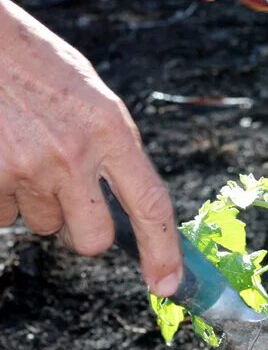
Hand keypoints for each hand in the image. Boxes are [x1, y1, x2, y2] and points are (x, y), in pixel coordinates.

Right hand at [0, 0, 181, 295]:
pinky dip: (2, 195)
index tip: (168, 285)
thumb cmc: (37, 64)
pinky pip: (2, 214)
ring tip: (24, 150)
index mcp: (111, 130)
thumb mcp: (93, 99)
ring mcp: (25, 169)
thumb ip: (110, 149)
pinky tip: (1, 154)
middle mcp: (72, 155)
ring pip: (40, 224)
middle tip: (71, 199)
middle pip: (91, 238)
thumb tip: (123, 203)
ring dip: (36, 202)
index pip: (150, 205)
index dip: (163, 252)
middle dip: (84, 231)